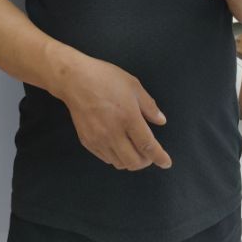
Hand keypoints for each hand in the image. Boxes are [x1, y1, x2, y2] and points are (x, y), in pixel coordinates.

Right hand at [57, 54, 171, 171]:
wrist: (75, 80)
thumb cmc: (106, 78)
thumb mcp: (133, 85)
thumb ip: (149, 106)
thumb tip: (161, 121)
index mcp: (128, 118)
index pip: (148, 146)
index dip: (160, 157)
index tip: (166, 163)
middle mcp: (113, 133)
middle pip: (134, 161)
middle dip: (145, 161)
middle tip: (149, 154)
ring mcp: (99, 139)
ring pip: (119, 163)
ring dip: (130, 160)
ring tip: (133, 149)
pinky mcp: (87, 142)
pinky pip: (106, 158)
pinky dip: (116, 157)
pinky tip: (118, 146)